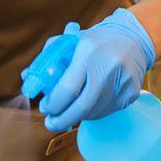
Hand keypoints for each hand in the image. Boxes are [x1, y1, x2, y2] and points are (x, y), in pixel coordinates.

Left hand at [35, 7, 154, 132]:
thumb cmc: (95, 41)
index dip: (53, 104)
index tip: (45, 107)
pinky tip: (89, 103)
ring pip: (94, 112)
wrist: (133, 38)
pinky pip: (107, 111)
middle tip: (51, 122)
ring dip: (77, 116)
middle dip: (62, 119)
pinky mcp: (130, 94)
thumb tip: (27, 79)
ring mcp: (122, 83)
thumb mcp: (70, 42)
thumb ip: (48, 59)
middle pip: (82, 107)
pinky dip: (93, 112)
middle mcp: (107, 68)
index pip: (67, 88)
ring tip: (69, 111)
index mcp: (89, 52)